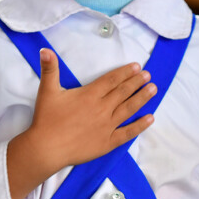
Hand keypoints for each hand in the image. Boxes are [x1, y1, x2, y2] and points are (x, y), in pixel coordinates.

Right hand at [6, 49, 155, 198]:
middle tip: (148, 75)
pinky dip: (140, 125)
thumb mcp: (47, 90)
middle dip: (137, 82)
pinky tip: (150, 118)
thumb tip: (45, 49)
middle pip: (123, 92)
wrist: (46, 149)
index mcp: (90, 95)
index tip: (136, 66)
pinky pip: (127, 132)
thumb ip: (49, 68)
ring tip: (153, 89)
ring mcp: (107, 126)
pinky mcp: (108, 142)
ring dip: (142, 98)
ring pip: (128, 109)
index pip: (112, 80)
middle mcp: (102, 108)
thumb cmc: (46, 119)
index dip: (125, 72)